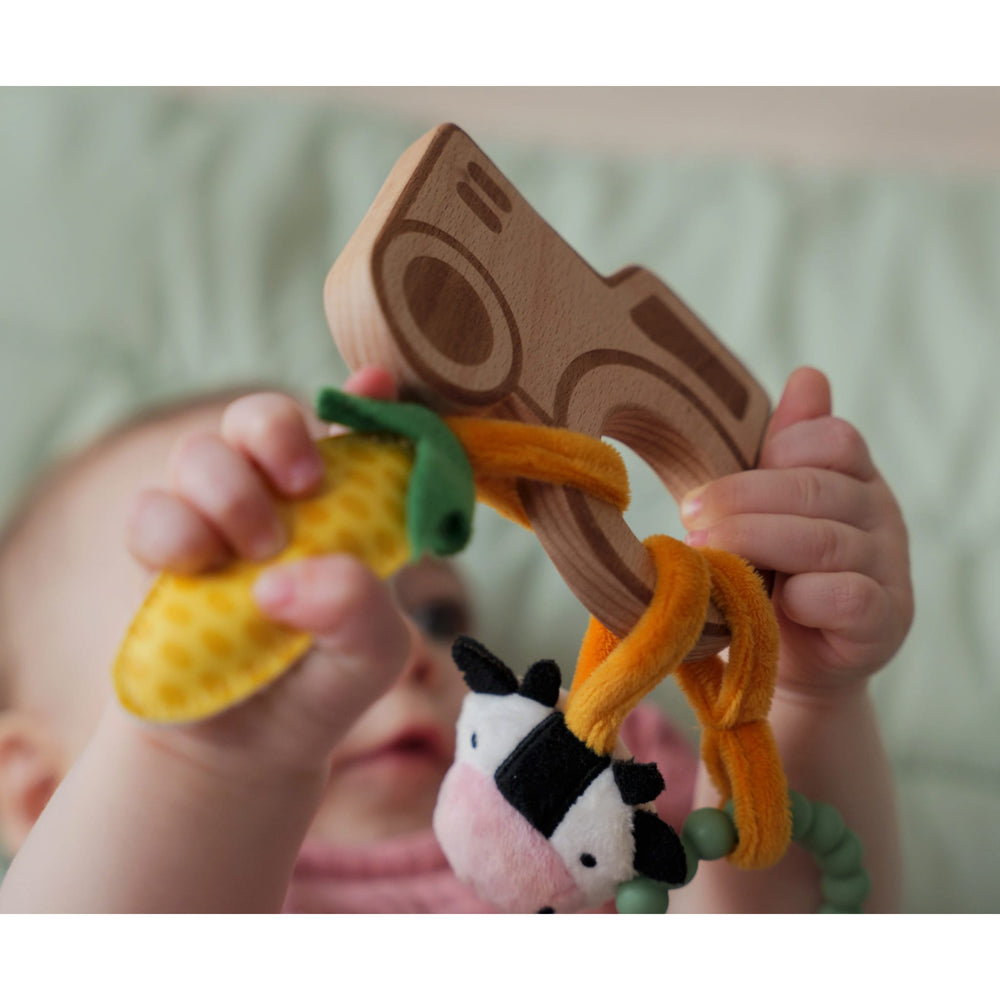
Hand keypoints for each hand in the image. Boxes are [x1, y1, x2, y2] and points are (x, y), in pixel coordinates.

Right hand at [124, 367, 415, 776]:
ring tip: (256, 552)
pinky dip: (172, 534)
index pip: (356, 438)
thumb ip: (361, 608)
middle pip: (262, 416)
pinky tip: (198, 572)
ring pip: (199, 450)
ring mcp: (214, 518)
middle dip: (277, 432)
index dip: (366, 402)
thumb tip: (284, 578)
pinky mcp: (159, 549)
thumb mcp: (370, 656)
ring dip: (228, 493)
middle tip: (301, 484)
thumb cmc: (319, 686)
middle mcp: (277, 500)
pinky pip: (148, 509)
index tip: (377, 385)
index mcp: (342, 509)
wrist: (242, 748)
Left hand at [680, 368, 912, 698]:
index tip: (714, 480)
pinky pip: (850, 596)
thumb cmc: (770, 568)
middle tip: (689, 514)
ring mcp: (888, 569)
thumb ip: (782, 448)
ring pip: (826, 542)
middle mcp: (879, 515)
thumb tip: (808, 374)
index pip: (835, 439)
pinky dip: (804, 596)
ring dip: (757, 543)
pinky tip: (771, 600)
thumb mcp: (766, 504)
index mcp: (853, 476)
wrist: (788, 656)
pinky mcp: (885, 622)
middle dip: (743, 500)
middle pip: (818, 490)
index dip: (779, 450)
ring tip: (706, 551)